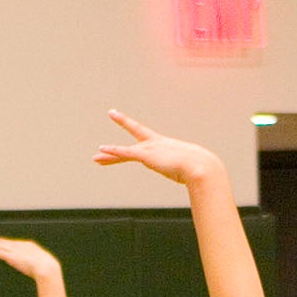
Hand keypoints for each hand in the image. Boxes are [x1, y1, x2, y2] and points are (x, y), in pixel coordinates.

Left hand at [0, 233, 60, 279]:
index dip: (2, 243)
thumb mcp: (42, 266)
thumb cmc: (48, 270)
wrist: (48, 269)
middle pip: (2, 242)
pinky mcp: (10, 257)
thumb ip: (38, 267)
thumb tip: (40, 274)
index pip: (12, 245)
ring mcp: (14, 251)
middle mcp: (19, 246)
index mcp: (28, 247)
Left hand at [94, 110, 223, 184]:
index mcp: (164, 145)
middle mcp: (155, 144)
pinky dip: (113, 152)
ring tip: (96, 156)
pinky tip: (102, 151)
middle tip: (112, 113)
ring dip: (109, 155)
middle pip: (133, 142)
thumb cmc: (199, 169)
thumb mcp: (191, 170)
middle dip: (122, 128)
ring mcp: (149, 149)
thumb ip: (190, 174)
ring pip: (125, 151)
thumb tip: (200, 183)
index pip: (146, 136)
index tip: (129, 118)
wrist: (199, 166)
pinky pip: (126, 154)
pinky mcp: (146, 156)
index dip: (135, 127)